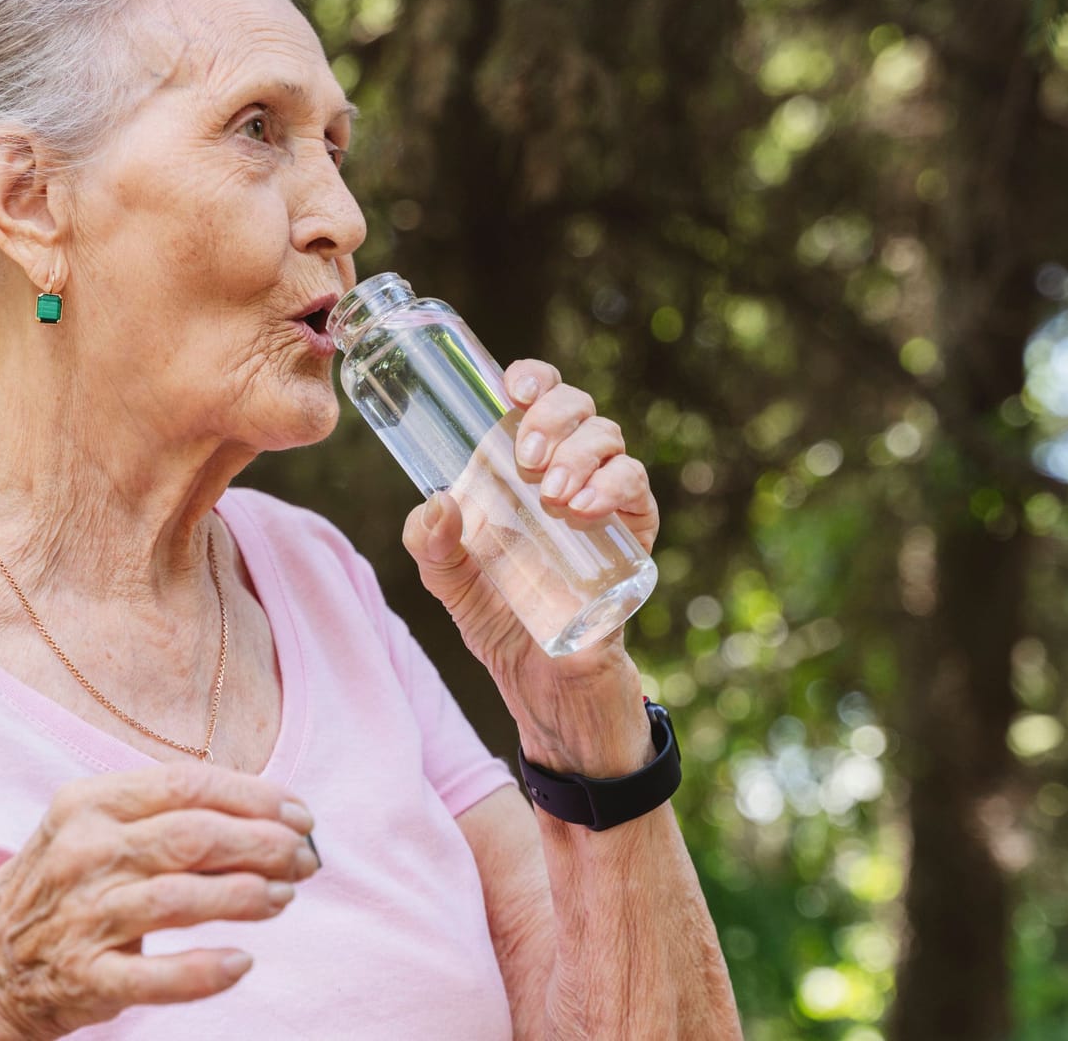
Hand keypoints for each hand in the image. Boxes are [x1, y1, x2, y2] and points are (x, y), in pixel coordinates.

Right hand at [0, 763, 319, 1039]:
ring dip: (246, 897)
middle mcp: (83, 854)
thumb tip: (269, 815)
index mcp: (89, 803)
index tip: (300, 813)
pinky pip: (156, 977)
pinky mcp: (84, 978)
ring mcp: (82, 917)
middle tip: (306, 859)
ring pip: (181, 900)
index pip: (188, 785)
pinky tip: (242, 962)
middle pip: (193, 837)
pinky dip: (205, 971)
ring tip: (283, 898)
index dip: (255, 797)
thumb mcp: (95, 828)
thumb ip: (166, 815)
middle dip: (265, 844)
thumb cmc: (62, 887)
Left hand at [401, 359, 658, 777]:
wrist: (545, 688)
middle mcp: (569, 474)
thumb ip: (429, 544)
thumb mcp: (449, 583)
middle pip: (578, 408)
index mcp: (522, 470)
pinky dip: (614, 485)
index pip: (538, 400)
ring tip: (550, 492)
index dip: (533, 378)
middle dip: (554, 414)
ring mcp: (605, 504)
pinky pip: (638, 490)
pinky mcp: (634, 538)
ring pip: (610, 439)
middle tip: (525, 454)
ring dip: (580, 452)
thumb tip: (437, 502)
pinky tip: (583, 505)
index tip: (512, 386)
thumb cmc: (500, 621)